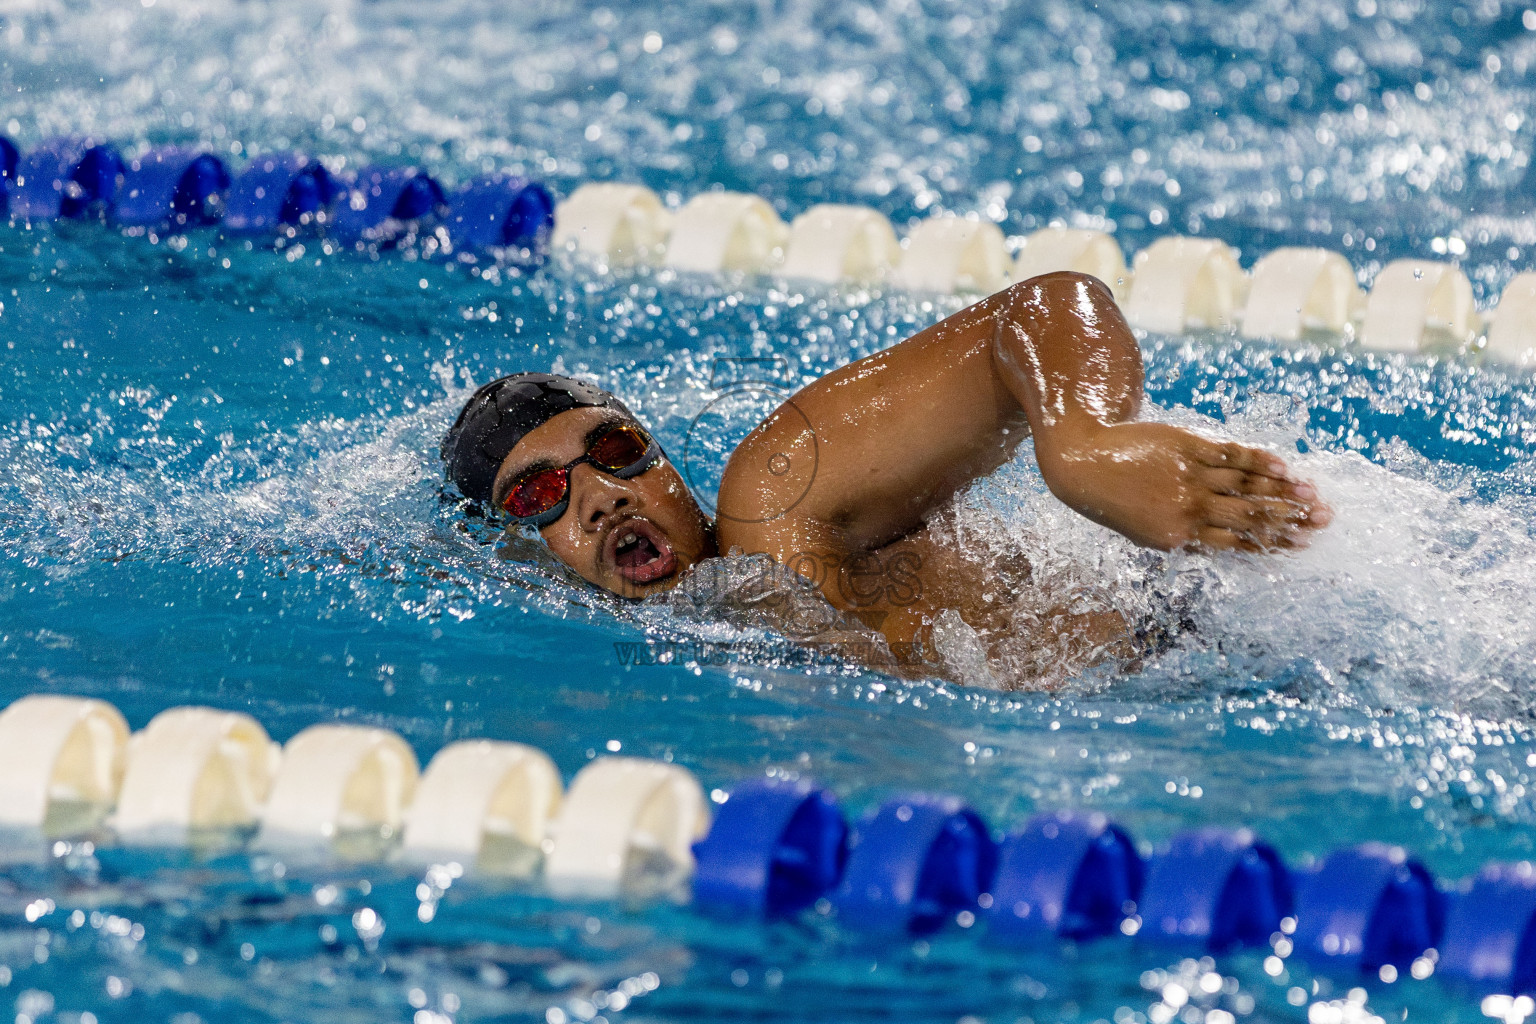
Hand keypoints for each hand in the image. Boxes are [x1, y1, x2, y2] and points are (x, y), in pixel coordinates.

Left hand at [1038, 421, 1331, 552]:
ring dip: (1284, 490)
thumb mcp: (1145, 532)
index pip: (1238, 541)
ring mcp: (1189, 476)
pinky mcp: (1186, 447)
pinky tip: (1283, 465)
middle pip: (1251, 515)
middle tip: (1325, 519)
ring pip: (1246, 486)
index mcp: (1179, 537)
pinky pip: (1229, 455)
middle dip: (1291, 518)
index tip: (1303, 543)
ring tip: (1314, 494)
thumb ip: (1185, 538)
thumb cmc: (1115, 501)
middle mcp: (1188, 508)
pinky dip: (1258, 461)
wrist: (1082, 463)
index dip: (1274, 542)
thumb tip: (1221, 545)